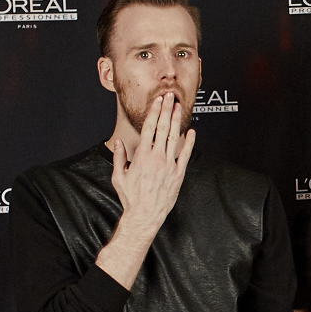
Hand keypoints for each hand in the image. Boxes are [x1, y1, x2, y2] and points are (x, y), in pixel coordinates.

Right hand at [110, 93, 194, 239]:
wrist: (145, 215)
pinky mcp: (178, 174)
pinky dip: (189, 142)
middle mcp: (156, 158)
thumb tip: (118, 142)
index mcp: (141, 156)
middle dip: (167, 110)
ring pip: (175, 138)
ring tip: (179, 107)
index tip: (158, 101)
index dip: (154, 111)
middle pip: (163, 128)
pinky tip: (192, 132)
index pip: (149, 128)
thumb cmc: (131, 198)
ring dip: (177, 121)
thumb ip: (119, 157)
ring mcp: (169, 165)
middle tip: (170, 96)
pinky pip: (185, 155)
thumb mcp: (118, 177)